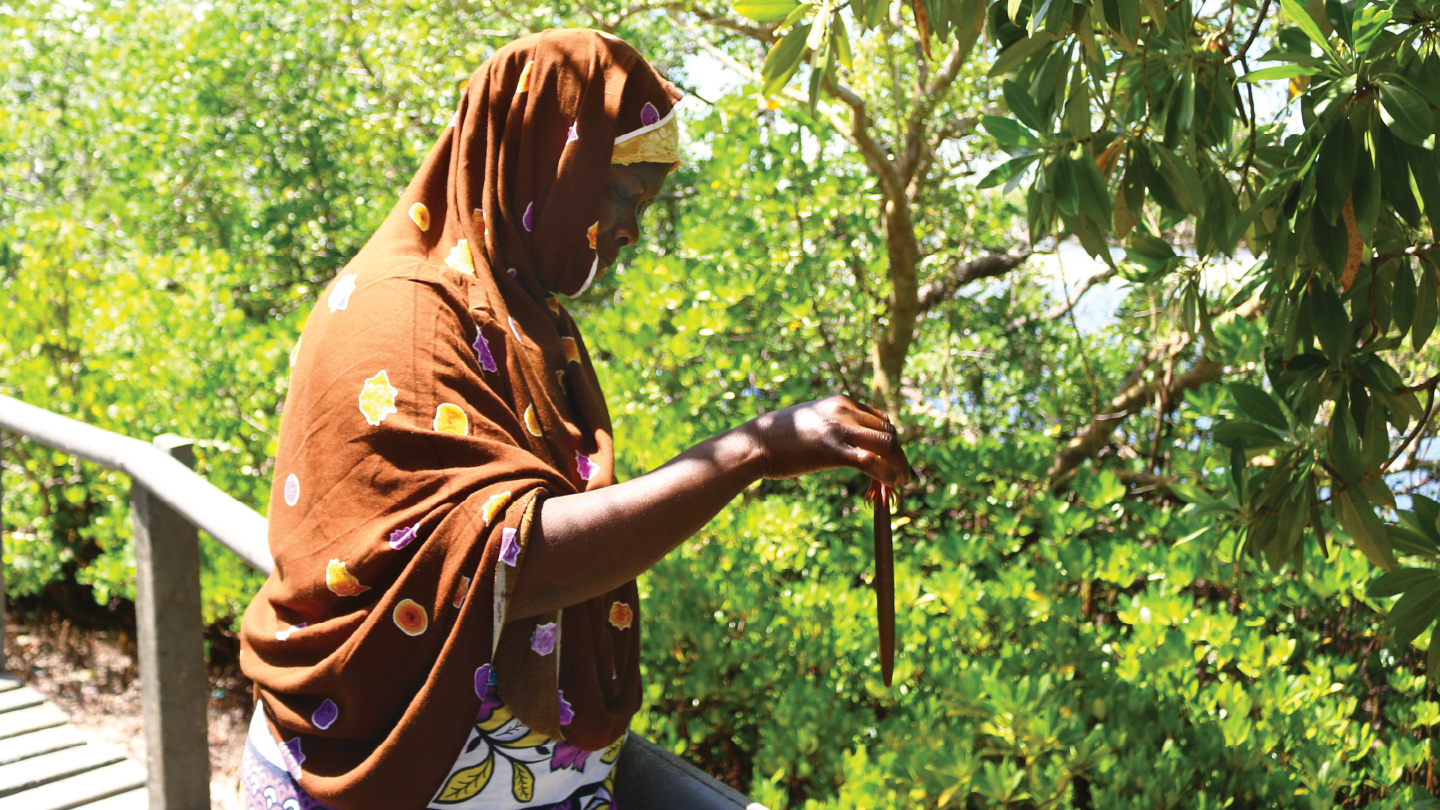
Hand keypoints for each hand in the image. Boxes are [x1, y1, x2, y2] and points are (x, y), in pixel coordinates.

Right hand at [743, 395, 910, 487]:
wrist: (757, 442)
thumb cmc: (780, 437)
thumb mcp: (813, 422)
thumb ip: (834, 426)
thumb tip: (850, 444)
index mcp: (841, 401)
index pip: (881, 418)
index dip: (892, 440)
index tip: (894, 458)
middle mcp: (845, 410)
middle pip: (889, 431)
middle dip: (900, 454)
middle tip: (904, 473)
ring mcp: (839, 429)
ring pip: (887, 444)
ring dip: (901, 465)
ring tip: (903, 481)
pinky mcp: (833, 451)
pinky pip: (872, 462)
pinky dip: (887, 474)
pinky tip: (891, 484)